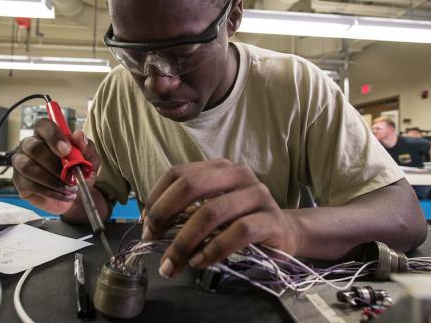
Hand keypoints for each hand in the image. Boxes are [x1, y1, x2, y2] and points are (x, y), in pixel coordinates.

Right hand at [12, 119, 100, 214]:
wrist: (76, 196)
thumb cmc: (79, 173)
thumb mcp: (90, 161)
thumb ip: (87, 147)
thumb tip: (79, 135)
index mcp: (47, 135)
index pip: (43, 125)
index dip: (53, 136)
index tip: (67, 150)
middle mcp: (30, 145)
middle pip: (33, 147)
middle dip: (53, 163)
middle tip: (70, 174)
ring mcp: (22, 163)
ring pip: (27, 167)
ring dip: (51, 179)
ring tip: (69, 187)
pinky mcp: (20, 182)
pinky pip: (29, 184)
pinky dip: (49, 191)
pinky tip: (62, 194)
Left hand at [143, 159, 298, 277]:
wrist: (285, 233)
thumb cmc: (241, 221)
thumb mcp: (212, 209)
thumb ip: (186, 211)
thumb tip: (149, 223)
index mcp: (220, 167)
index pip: (178, 173)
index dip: (156, 198)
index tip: (146, 224)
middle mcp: (239, 174)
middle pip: (191, 186)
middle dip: (164, 215)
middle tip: (151, 240)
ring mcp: (257, 194)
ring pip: (211, 212)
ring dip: (184, 241)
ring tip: (173, 262)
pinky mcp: (271, 219)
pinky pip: (237, 232)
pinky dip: (213, 249)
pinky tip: (200, 261)